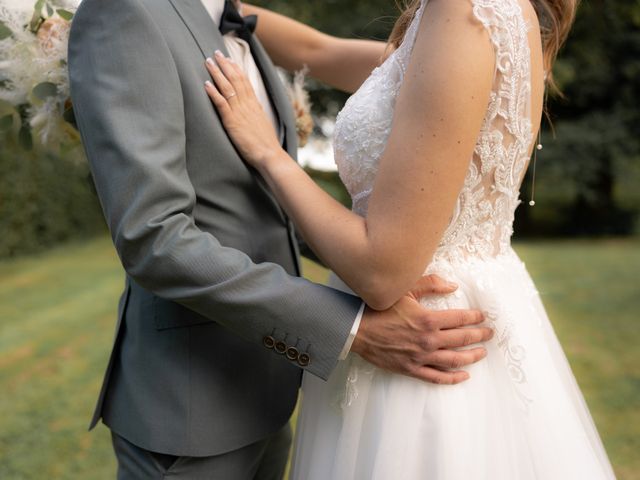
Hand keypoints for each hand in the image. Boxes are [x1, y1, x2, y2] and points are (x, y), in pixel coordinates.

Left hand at [205, 51, 282, 168]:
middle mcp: (247, 105)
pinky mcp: (232, 122)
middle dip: (225, 65)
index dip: (236, 69)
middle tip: (216, 53)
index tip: (230, 60)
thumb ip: (256, 115)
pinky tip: (206, 84)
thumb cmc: (267, 145)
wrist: (270, 154)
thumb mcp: (263, 124)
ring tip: (208, 62)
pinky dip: (213, 92)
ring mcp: (240, 112)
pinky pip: (221, 103)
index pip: (245, 82)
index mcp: (255, 105)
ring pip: (227, 88)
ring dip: (217, 73)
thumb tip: (253, 111)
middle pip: (235, 80)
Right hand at [351, 274, 492, 383]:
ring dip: (471, 357)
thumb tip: (453, 285)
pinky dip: (452, 378)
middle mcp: (428, 340)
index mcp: (428, 319)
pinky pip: (437, 377)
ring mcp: (421, 357)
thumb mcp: (405, 290)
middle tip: (489, 334)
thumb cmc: (379, 308)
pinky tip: (463, 375)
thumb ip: (430, 285)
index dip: (475, 318)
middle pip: (462, 339)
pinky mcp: (412, 369)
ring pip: (454, 360)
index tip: (483, 317)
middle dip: (479, 336)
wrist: (357, 330)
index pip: (460, 319)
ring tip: (482, 353)